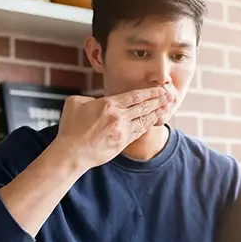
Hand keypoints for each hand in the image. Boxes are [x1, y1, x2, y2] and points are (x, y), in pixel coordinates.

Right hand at [52, 87, 173, 170]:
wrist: (72, 153)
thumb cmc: (70, 128)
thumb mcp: (75, 103)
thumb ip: (91, 98)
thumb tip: (98, 100)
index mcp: (108, 104)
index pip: (135, 96)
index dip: (150, 92)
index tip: (160, 89)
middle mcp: (118, 117)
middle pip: (144, 106)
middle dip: (158, 100)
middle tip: (170, 96)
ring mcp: (122, 131)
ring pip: (144, 119)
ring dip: (157, 112)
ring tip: (167, 107)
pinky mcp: (122, 143)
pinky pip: (139, 132)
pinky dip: (148, 124)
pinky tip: (154, 120)